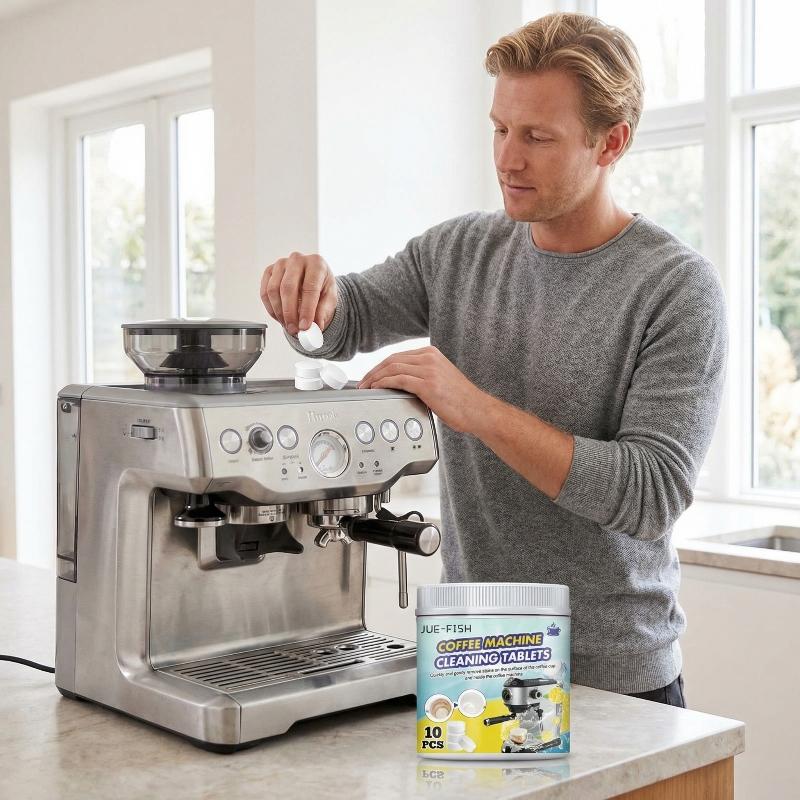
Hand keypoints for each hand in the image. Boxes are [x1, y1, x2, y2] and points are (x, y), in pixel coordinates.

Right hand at [259, 252, 337, 334]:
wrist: (314, 281)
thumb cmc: (322, 287)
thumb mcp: (329, 300)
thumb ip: (322, 312)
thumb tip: (315, 327)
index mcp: (316, 263)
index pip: (309, 288)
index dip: (307, 310)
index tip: (305, 326)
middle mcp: (297, 259)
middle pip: (287, 288)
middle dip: (290, 313)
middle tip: (294, 329)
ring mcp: (281, 264)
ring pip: (273, 290)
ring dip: (279, 312)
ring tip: (288, 325)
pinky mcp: (269, 271)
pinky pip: (265, 292)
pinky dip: (271, 309)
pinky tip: (280, 317)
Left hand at [357, 346, 487, 432]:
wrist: (477, 410)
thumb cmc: (460, 400)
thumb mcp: (440, 378)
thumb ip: (422, 375)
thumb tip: (400, 383)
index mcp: (431, 354)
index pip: (398, 356)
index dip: (380, 366)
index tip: (370, 377)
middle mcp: (429, 358)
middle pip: (392, 360)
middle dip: (373, 372)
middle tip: (362, 383)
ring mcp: (429, 370)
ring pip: (392, 368)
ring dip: (374, 378)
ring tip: (365, 388)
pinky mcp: (427, 384)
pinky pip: (398, 380)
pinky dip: (383, 384)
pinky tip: (376, 389)